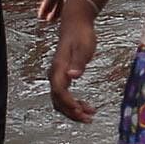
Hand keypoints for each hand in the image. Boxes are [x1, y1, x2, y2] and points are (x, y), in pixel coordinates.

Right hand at [49, 0, 99, 122]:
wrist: (76, 24)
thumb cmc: (81, 35)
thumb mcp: (83, 47)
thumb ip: (78, 62)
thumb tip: (73, 76)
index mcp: (58, 68)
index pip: (59, 92)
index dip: (68, 104)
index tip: (80, 111)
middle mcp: (55, 75)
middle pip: (58, 101)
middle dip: (71, 112)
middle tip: (88, 119)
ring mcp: (58, 76)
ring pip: (60, 101)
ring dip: (73, 111)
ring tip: (89, 115)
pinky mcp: (63, 77)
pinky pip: (65, 95)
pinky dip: (74, 104)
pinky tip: (85, 106)